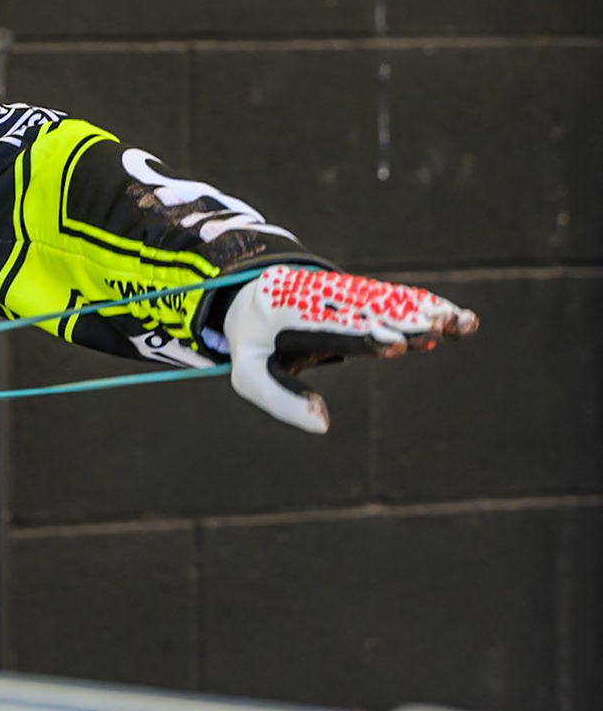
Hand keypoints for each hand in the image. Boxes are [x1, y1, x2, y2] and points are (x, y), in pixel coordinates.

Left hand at [223, 264, 477, 433]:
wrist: (247, 298)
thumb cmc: (252, 347)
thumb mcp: (248, 376)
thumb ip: (282, 400)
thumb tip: (322, 424)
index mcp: (280, 312)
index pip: (328, 327)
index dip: (363, 336)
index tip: (398, 345)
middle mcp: (311, 292)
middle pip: (363, 308)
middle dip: (402, 319)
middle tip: (440, 329)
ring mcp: (333, 286)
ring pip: (383, 298)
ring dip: (424, 310)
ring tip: (463, 322)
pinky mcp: (352, 289)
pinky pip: (389, 296)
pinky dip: (420, 305)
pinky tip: (453, 317)